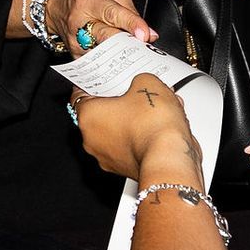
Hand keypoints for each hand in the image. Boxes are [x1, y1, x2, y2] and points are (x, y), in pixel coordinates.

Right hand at [51, 0, 156, 56]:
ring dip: (123, 56)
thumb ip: (130, 10)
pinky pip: (98, 63)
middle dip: (128, 44)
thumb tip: (148, 33)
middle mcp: (79, 21)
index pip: (112, 14)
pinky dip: (112, 63)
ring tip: (136, 55)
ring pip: (104, 54)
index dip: (130, 25)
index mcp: (89, 0)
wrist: (55, 1)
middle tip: (144, 48)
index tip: (145, 35)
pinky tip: (122, 61)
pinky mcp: (75, 54)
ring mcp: (75, 41)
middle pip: (106, 37)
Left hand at [73, 74, 200, 181]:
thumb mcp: (147, 83)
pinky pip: (129, 147)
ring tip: (155, 111)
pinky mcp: (124, 169)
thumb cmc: (153, 126)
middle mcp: (92, 140)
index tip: (103, 80)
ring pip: (117, 132)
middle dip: (120, 103)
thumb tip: (142, 84)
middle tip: (135, 93)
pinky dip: (140, 138)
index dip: (94, 85)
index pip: (80, 95)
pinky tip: (159, 128)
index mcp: (88, 116)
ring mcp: (107, 158)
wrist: (169, 158)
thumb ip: (138, 80)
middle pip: (101, 114)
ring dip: (132, 121)